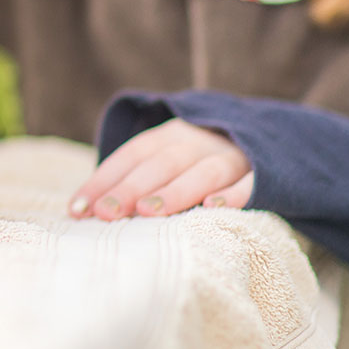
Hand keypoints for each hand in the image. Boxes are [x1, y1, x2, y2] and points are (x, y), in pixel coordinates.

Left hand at [68, 118, 253, 219]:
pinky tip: (213, 208)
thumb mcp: (168, 163)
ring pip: (202, 172)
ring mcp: (233, 156)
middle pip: (161, 163)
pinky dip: (234, 194)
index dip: (104, 180)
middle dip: (131, 188)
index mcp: (170, 135)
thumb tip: (82, 212)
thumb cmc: (199, 165)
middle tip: (106, 213)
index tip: (78, 209)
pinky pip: (251, 183)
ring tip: (149, 211)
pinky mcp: (265, 173)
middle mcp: (199, 141)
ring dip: (175, 191)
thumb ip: (132, 182)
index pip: (132, 155)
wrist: (270, 141)